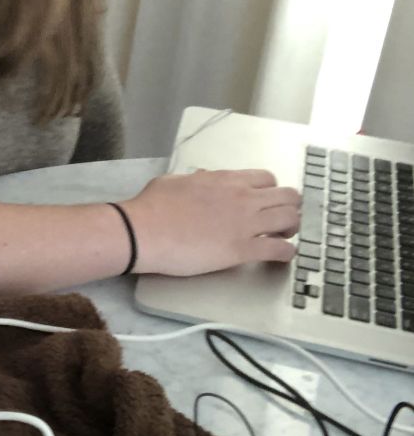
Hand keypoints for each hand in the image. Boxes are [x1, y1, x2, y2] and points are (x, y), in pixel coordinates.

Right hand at [122, 169, 300, 276]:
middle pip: (289, 197)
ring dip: (291, 229)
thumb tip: (204, 178)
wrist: (144, 232)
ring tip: (281, 237)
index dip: (271, 191)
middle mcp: (243, 198)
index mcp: (227, 179)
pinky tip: (279, 257)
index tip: (265, 202)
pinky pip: (280, 250)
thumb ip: (197, 179)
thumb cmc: (153, 206)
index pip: (268, 179)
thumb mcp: (176, 180)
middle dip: (289, 208)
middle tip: (279, 220)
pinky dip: (286, 253)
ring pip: (291, 220)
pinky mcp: (243, 250)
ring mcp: (245, 224)